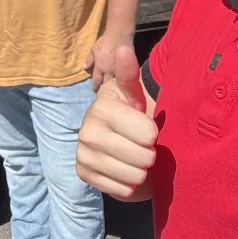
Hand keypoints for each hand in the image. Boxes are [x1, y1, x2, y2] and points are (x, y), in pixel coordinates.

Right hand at [76, 44, 157, 201]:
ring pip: (134, 176)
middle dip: (149, 155)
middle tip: (142, 146)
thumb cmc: (133, 114)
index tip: (146, 128)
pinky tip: (125, 171)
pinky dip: (130, 185)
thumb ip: (130, 75)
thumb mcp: (135, 94)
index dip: (154, 134)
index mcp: (102, 107)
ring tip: (135, 159)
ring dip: (141, 171)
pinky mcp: (84, 175)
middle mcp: (86, 131)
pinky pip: (122, 190)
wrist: (119, 140)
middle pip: (142, 157)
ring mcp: (83, 154)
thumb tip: (122, 48)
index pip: (148, 134)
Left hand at [84, 31, 134, 91]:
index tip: (95, 90)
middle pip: (107, 83)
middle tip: (104, 90)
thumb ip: (90, 60)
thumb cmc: (105, 42)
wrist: (119, 36)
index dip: (95, 86)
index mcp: (100, 68)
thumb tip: (85, 67)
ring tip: (113, 88)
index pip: (97, 81)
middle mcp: (109, 71)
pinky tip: (123, 80)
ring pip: (116, 81)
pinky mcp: (127, 67)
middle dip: (105, 87)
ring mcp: (119, 70)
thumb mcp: (94, 49)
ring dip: (114, 84)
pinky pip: (125, 76)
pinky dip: (123, 79)